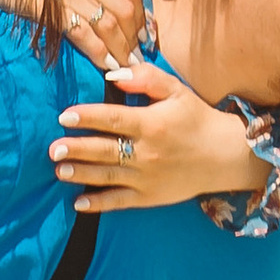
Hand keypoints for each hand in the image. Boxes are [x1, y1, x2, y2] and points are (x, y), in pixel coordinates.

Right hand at [47, 0, 147, 72]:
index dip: (141, 14)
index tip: (144, 33)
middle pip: (125, 10)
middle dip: (134, 37)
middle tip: (138, 55)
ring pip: (109, 25)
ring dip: (122, 49)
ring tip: (127, 66)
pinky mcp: (53, 11)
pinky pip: (84, 35)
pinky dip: (99, 52)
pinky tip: (106, 65)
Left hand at [48, 53, 267, 211]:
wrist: (227, 156)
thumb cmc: (197, 119)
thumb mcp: (177, 91)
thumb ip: (146, 78)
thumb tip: (113, 75)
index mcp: (152, 123)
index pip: (113, 118)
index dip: (87, 117)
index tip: (64, 116)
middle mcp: (147, 152)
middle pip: (105, 149)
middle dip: (77, 149)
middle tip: (52, 149)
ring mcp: (148, 178)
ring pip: (108, 176)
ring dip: (81, 174)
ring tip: (59, 170)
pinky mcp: (150, 197)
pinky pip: (120, 202)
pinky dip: (99, 204)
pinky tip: (78, 203)